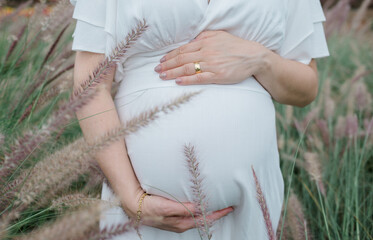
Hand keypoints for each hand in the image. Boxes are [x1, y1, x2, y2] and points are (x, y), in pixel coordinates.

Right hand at [124, 189, 234, 232]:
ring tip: (216, 206)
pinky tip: (199, 206)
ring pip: (197, 217)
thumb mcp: (166, 208)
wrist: (135, 207)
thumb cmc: (150, 208)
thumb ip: (182, 209)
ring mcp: (177, 220)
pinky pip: (190, 214)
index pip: (204, 219)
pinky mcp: (173, 215)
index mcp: (182, 223)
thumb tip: (198, 208)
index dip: (217, 214)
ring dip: (207, 212)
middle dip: (215, 214)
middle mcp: (181, 223)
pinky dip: (198, 210)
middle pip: (203, 219)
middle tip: (227, 206)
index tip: (228, 208)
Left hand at [154, 30, 269, 85]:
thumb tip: (191, 41)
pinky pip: (199, 78)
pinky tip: (178, 81)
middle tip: (157, 70)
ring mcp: (212, 65)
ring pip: (187, 68)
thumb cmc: (235, 46)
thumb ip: (204, 38)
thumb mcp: (219, 36)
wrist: (253, 56)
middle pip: (182, 59)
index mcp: (205, 42)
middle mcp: (207, 52)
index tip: (162, 60)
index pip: (183, 49)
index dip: (170, 55)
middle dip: (167, 65)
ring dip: (173, 72)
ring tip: (163, 76)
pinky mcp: (218, 76)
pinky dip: (187, 80)